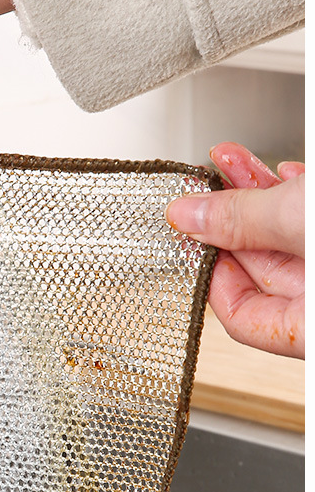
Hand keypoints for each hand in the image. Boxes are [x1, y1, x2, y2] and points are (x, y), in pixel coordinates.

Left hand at [166, 142, 303, 358]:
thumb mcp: (299, 219)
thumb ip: (242, 219)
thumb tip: (188, 217)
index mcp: (308, 328)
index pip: (243, 318)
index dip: (210, 275)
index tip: (189, 237)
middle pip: (263, 272)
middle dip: (229, 220)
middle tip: (200, 189)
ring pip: (286, 241)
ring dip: (255, 197)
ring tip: (227, 163)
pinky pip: (309, 225)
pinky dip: (292, 198)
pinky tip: (278, 174)